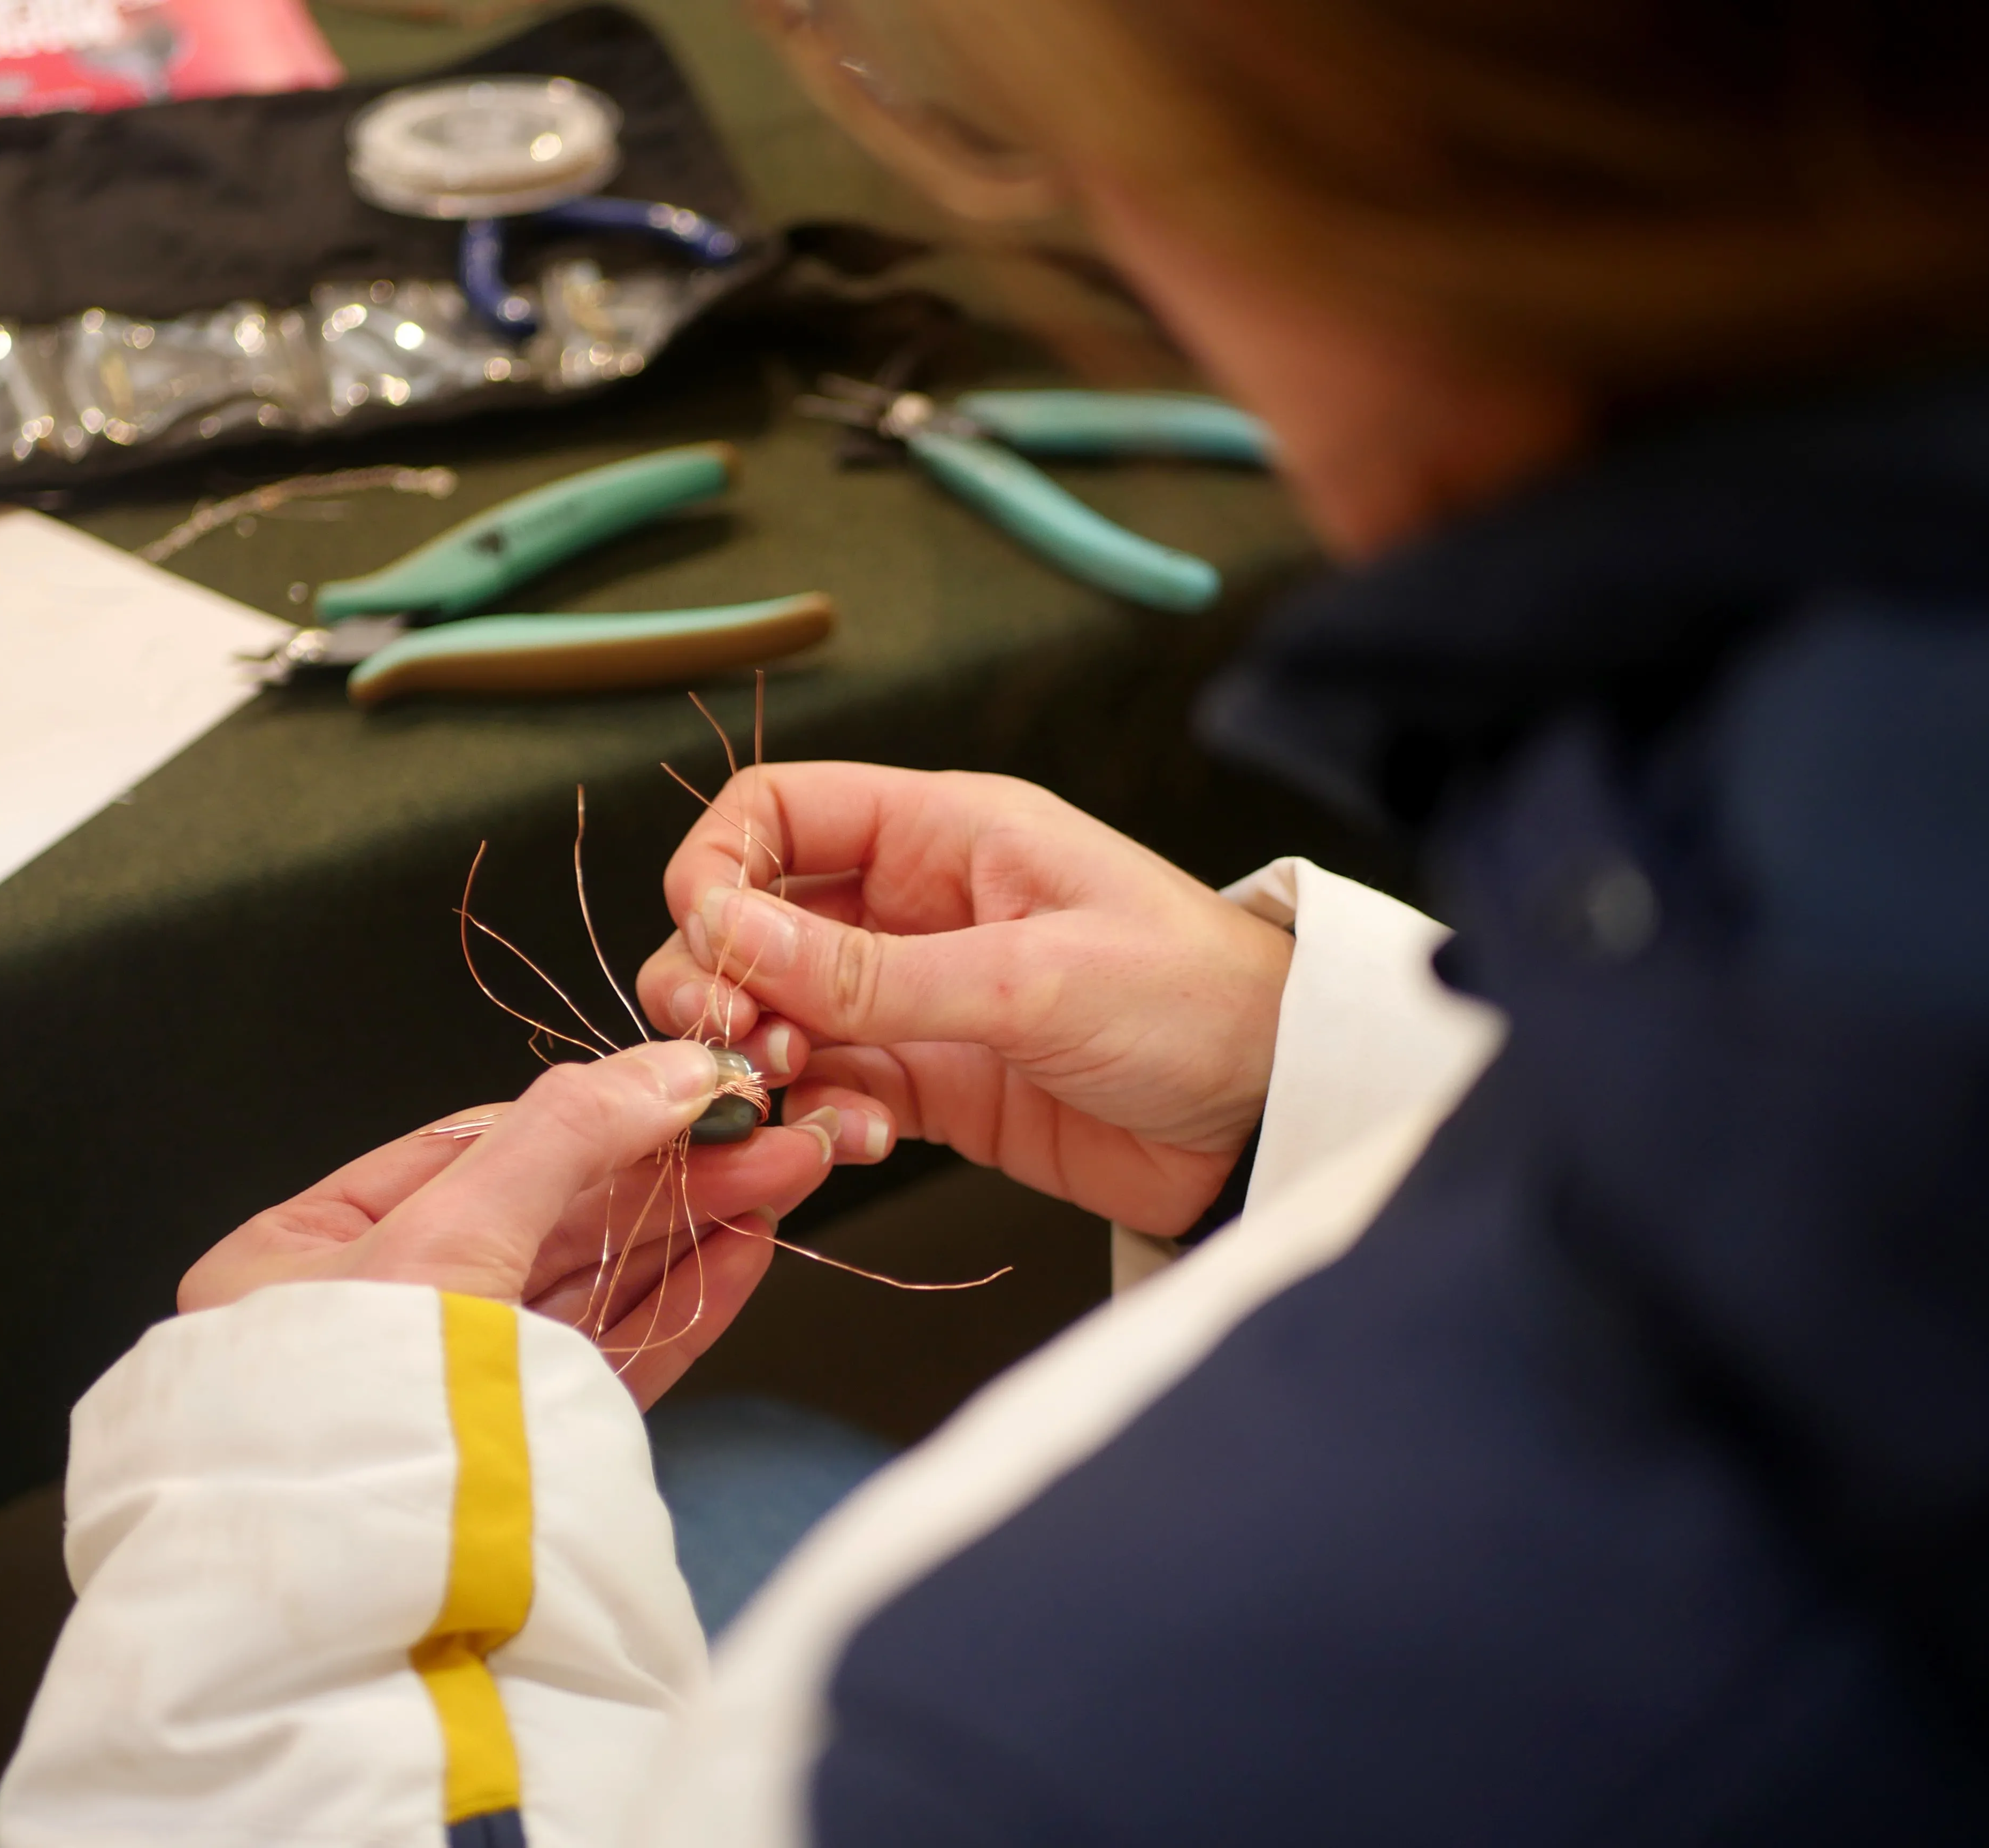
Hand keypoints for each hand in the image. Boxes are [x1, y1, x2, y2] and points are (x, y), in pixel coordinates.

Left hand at [177, 1041, 835, 1405]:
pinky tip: (746, 1249)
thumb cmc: (358, 1431)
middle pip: (547, 1217)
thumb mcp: (446, 1239)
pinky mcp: (523, 1458)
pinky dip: (682, 1303)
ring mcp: (456, 1394)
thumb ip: (563, 1138)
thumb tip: (666, 1069)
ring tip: (782, 1177)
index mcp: (302, 1261)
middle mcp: (373, 1324)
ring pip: (591, 1285)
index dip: (596, 1112)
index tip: (691, 1087)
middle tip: (771, 1134)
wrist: (370, 1631)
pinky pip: (611, 1359)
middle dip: (668, 1171)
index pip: (472, 1153)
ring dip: (693, 1227)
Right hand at [636, 765, 1292, 1234]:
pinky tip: (858, 1141)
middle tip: (741, 1042)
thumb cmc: (1198, 1003)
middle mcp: (914, 905)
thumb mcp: (1033, 977)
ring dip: (764, 1056)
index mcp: (943, 833)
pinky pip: (831, 1090)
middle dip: (721, 977)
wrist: (1276, 1119)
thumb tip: (728, 936)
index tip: (712, 947)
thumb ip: (873, 971)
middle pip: (754, 916)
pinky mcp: (932, 1084)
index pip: (777, 810)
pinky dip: (821, 1119)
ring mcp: (917, 998)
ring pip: (779, 1011)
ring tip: (797, 1094)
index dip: (719, 867)